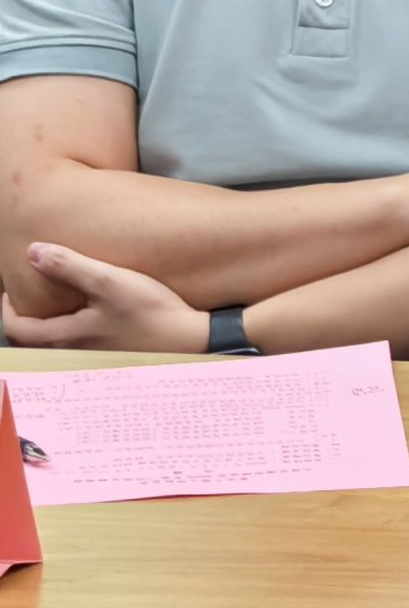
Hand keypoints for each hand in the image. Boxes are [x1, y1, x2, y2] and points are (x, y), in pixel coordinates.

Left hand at [1, 243, 207, 352]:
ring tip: (61, 300)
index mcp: (65, 336)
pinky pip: (80, 344)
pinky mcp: (115, 354)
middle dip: (27, 317)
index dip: (7, 308)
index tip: (12, 288)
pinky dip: (73, 329)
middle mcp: (74, 351)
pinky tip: (91, 314)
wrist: (192, 339)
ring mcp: (95, 356)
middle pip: (34, 340)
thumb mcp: (109, 281)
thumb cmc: (150, 312)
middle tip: (33, 293)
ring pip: (56, 343)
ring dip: (50, 324)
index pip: (16, 329)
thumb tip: (32, 251)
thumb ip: (69, 266)